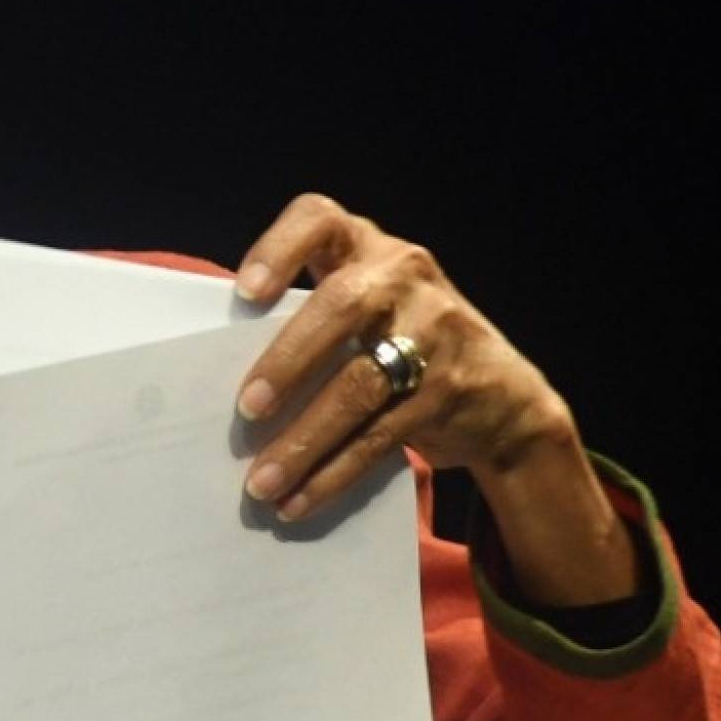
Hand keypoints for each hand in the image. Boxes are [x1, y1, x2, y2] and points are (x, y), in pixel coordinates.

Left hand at [230, 194, 583, 525]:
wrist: (504, 396)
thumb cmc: (400, 343)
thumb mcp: (367, 309)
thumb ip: (310, 317)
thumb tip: (216, 373)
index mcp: (366, 247)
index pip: (319, 220)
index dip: (278, 249)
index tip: (243, 293)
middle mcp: (404, 275)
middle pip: (341, 306)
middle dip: (287, 361)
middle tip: (245, 409)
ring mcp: (436, 329)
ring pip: (359, 386)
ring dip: (304, 440)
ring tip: (259, 483)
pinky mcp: (450, 387)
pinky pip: (382, 434)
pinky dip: (334, 472)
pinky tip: (298, 500)